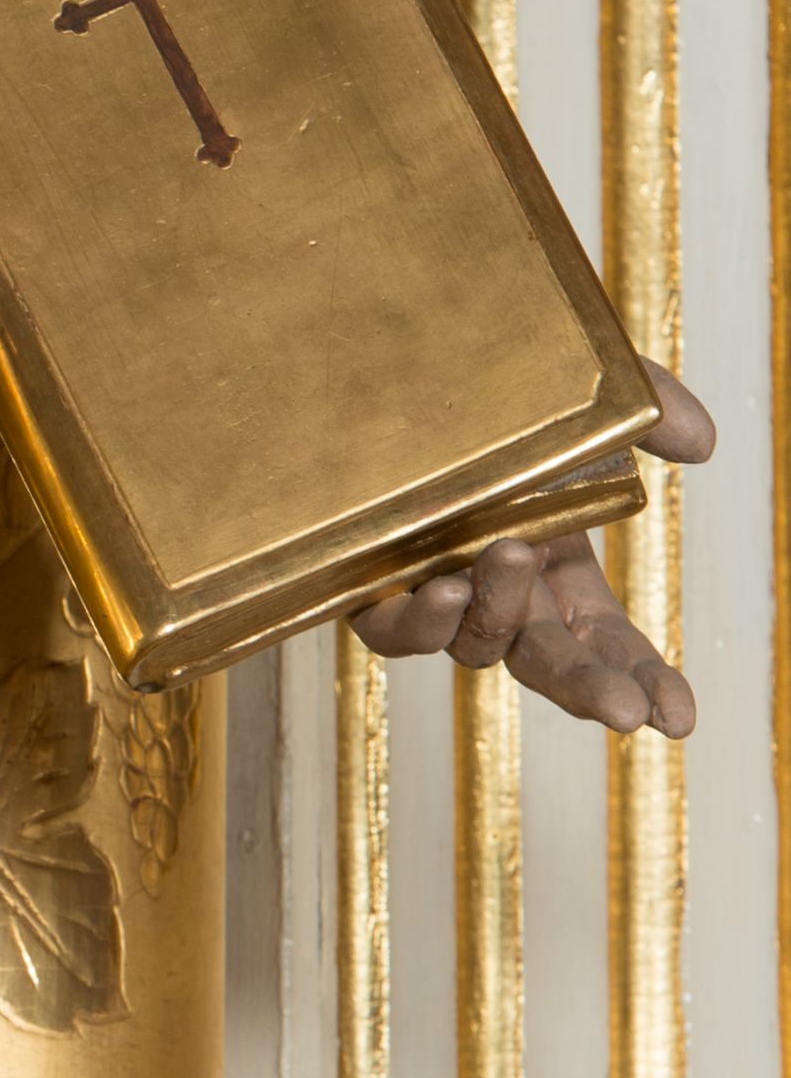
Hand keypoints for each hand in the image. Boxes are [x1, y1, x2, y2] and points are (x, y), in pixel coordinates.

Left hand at [351, 367, 711, 735]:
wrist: (398, 358)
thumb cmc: (503, 388)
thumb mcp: (591, 393)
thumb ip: (651, 411)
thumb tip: (705, 444)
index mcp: (559, 566)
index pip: (609, 642)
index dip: (645, 680)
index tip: (678, 719)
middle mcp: (502, 590)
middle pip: (549, 661)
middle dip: (588, 688)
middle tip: (623, 710)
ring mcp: (441, 592)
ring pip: (475, 641)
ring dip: (498, 609)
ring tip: (509, 554)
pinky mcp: (373, 587)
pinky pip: (395, 631)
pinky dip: (422, 623)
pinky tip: (445, 591)